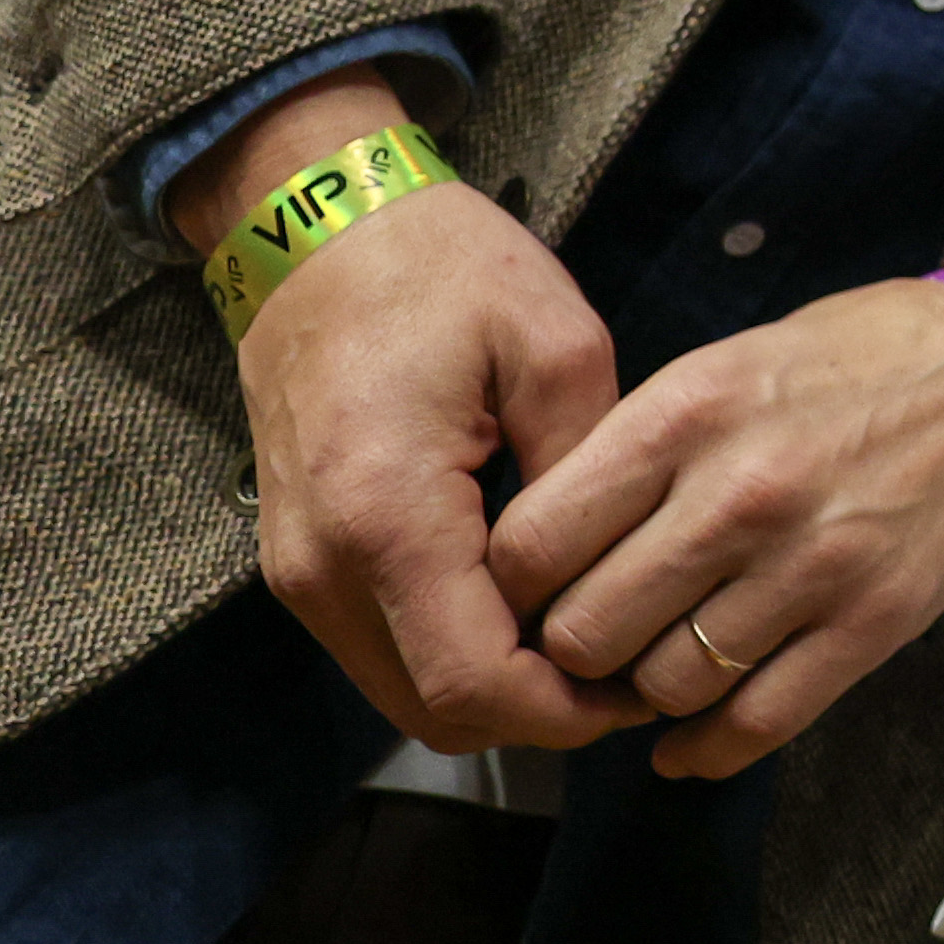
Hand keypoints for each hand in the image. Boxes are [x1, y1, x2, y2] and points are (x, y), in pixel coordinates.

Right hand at [194, 71, 636, 753]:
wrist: (315, 227)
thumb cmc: (442, 267)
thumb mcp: (555, 347)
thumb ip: (587, 475)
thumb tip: (616, 575)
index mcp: (386, 516)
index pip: (473, 683)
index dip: (565, 713)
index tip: (644, 686)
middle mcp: (324, 567)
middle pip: (434, 711)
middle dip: (539, 716)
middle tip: (633, 677)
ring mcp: (298, 570)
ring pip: (403, 691)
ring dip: (497, 690)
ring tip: (593, 645)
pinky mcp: (299, 558)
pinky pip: (383, 646)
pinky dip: (455, 653)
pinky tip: (531, 613)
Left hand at [490, 276, 943, 781]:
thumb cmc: (854, 361)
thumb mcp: (727, 364)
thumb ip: (637, 452)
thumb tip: (545, 558)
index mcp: (688, 412)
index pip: (533, 543)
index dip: (514, 586)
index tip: (535, 591)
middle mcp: (740, 493)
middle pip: (585, 632)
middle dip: (574, 650)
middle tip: (595, 638)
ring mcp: (811, 565)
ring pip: (664, 687)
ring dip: (647, 692)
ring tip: (659, 666)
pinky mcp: (874, 621)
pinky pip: (755, 722)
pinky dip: (704, 749)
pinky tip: (688, 740)